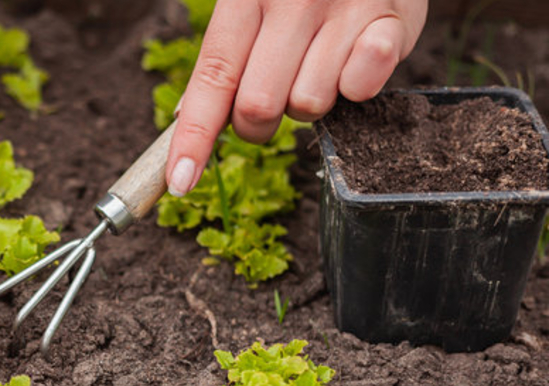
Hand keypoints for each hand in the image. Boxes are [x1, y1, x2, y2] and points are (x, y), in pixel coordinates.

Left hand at [166, 0, 427, 196]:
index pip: (212, 78)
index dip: (194, 137)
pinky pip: (361, 88)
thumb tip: (184, 128)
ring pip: (309, 105)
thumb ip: (225, 60)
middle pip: (258, 106)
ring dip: (311, 100)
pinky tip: (357, 55)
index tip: (180, 182)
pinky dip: (357, 87)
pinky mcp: (391, 20)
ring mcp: (344, 7)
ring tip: (321, 62)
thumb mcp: (255, 6)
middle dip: (259, 123)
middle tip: (274, 96)